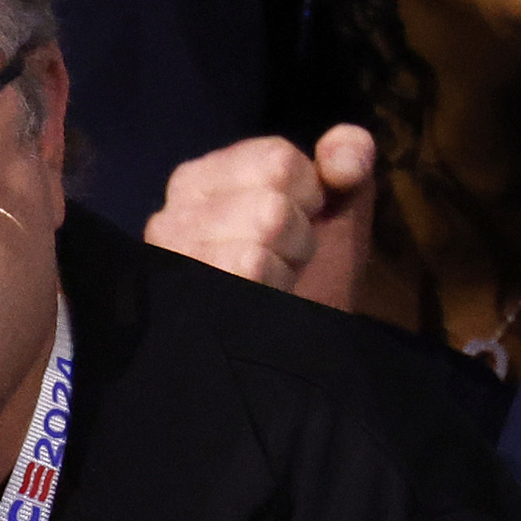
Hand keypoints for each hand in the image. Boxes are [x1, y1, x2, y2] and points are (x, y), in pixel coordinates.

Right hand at [144, 125, 377, 307]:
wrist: (288, 364)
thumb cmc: (307, 288)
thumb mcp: (337, 213)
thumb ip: (348, 160)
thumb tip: (346, 158)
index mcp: (201, 180)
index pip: (277, 157)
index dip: (308, 196)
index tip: (293, 230)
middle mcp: (172, 212)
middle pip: (274, 190)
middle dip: (298, 235)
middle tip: (279, 265)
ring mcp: (172, 253)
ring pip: (267, 222)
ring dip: (285, 265)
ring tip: (266, 286)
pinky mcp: (183, 286)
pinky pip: (251, 262)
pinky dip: (272, 286)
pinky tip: (255, 300)